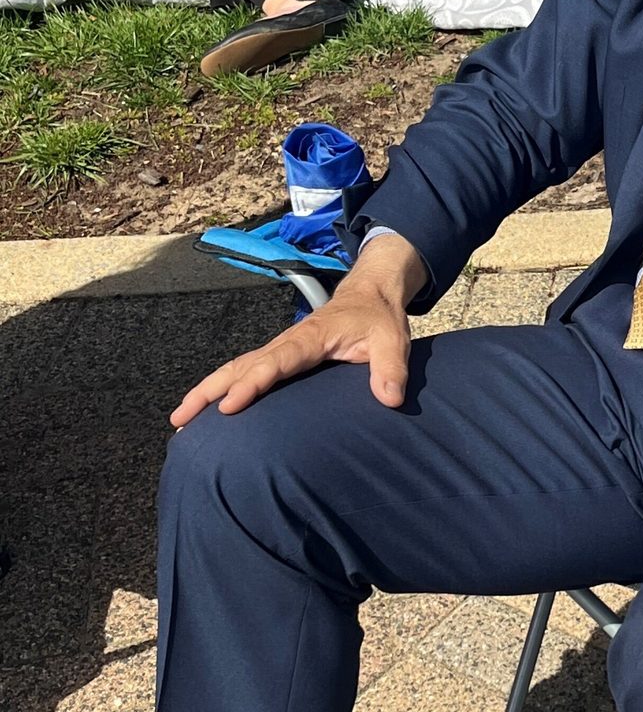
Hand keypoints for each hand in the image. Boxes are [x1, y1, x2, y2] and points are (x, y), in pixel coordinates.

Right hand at [170, 234, 425, 426]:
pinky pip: (246, 369)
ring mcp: (281, 347)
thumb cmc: (378, 316)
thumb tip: (390, 399)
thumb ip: (391, 368)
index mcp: (311, 338)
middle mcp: (289, 342)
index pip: (276, 362)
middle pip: (241, 366)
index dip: (252, 383)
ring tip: (179, 420)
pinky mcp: (281, 355)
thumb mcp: (393, 339)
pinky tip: (207, 409)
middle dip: (209, 391)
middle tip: (180, 420)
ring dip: (207, 390)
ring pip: (237, 367)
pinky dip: (222, 386)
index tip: (228, 406)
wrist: (371, 291)